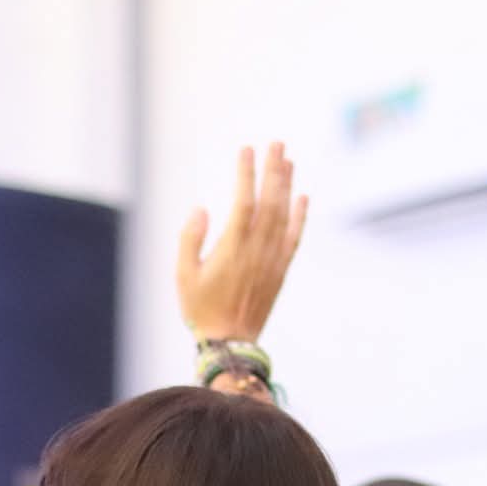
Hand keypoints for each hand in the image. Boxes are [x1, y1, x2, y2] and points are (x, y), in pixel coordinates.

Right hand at [176, 142, 308, 342]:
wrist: (230, 341)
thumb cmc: (201, 309)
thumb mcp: (184, 274)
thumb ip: (190, 239)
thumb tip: (202, 209)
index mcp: (232, 248)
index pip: (243, 201)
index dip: (246, 173)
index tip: (246, 150)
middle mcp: (256, 249)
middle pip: (269, 201)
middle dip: (273, 170)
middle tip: (276, 143)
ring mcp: (272, 259)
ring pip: (284, 214)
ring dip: (287, 185)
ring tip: (287, 159)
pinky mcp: (280, 269)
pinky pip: (294, 237)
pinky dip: (300, 215)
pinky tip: (302, 196)